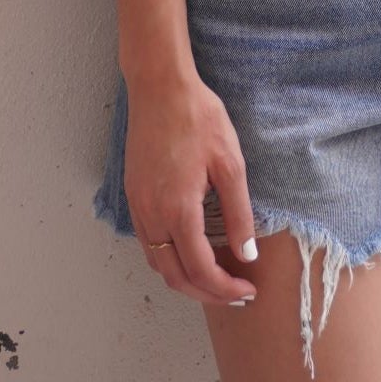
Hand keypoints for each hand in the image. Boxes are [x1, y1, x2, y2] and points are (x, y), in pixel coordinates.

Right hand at [123, 72, 259, 306]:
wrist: (160, 86)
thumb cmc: (198, 117)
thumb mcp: (230, 162)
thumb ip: (239, 212)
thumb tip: (247, 254)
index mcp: (178, 210)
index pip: (200, 270)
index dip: (224, 289)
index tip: (247, 291)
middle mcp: (152, 215)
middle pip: (175, 276)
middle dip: (206, 293)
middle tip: (235, 295)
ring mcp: (138, 206)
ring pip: (158, 263)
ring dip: (185, 279)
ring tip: (215, 278)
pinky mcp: (133, 195)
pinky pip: (148, 243)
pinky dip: (169, 259)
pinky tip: (190, 251)